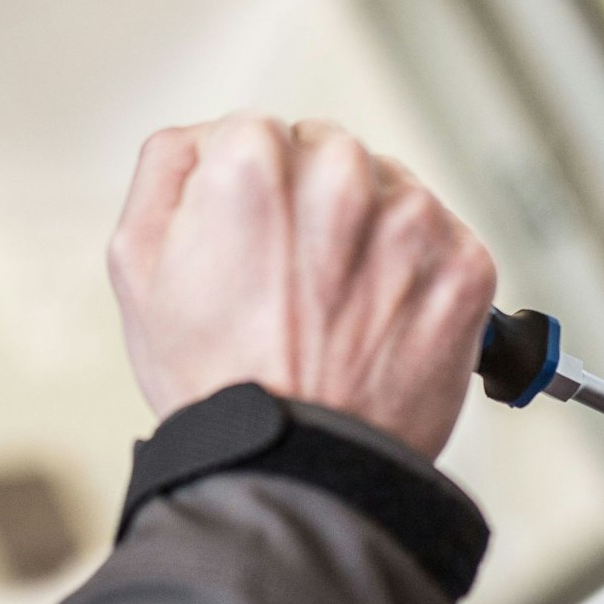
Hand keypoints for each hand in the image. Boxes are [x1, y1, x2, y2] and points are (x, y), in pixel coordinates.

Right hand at [107, 114, 497, 458]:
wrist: (296, 470)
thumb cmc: (218, 381)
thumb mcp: (138, 264)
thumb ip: (167, 169)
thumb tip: (205, 137)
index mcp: (255, 161)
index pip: (262, 133)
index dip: (252, 192)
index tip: (255, 243)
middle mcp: (341, 176)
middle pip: (330, 154)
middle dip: (315, 204)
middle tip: (296, 283)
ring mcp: (411, 220)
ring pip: (391, 193)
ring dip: (372, 234)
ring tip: (339, 309)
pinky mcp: (465, 265)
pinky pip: (443, 240)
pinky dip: (420, 274)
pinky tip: (382, 321)